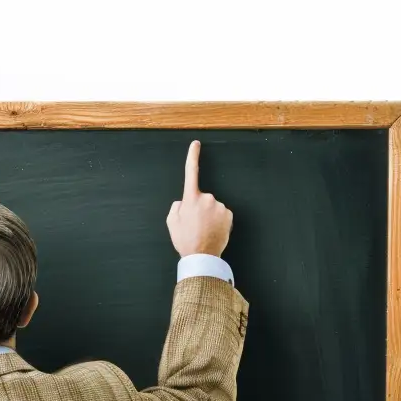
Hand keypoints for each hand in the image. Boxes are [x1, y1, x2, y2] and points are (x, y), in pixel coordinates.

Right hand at [166, 141, 232, 258]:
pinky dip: (218, 220)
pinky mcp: (229, 214)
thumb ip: (176, 206)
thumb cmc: (185, 240)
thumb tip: (184, 203)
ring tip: (204, 230)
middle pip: (201, 197)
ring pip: (212, 206)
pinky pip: (221, 213)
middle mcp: (207, 198)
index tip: (196, 144)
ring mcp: (219, 206)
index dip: (192, 156)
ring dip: (209, 215)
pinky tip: (213, 230)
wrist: (202, 256)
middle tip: (195, 224)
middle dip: (198, 207)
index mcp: (190, 198)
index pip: (190, 172)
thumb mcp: (171, 221)